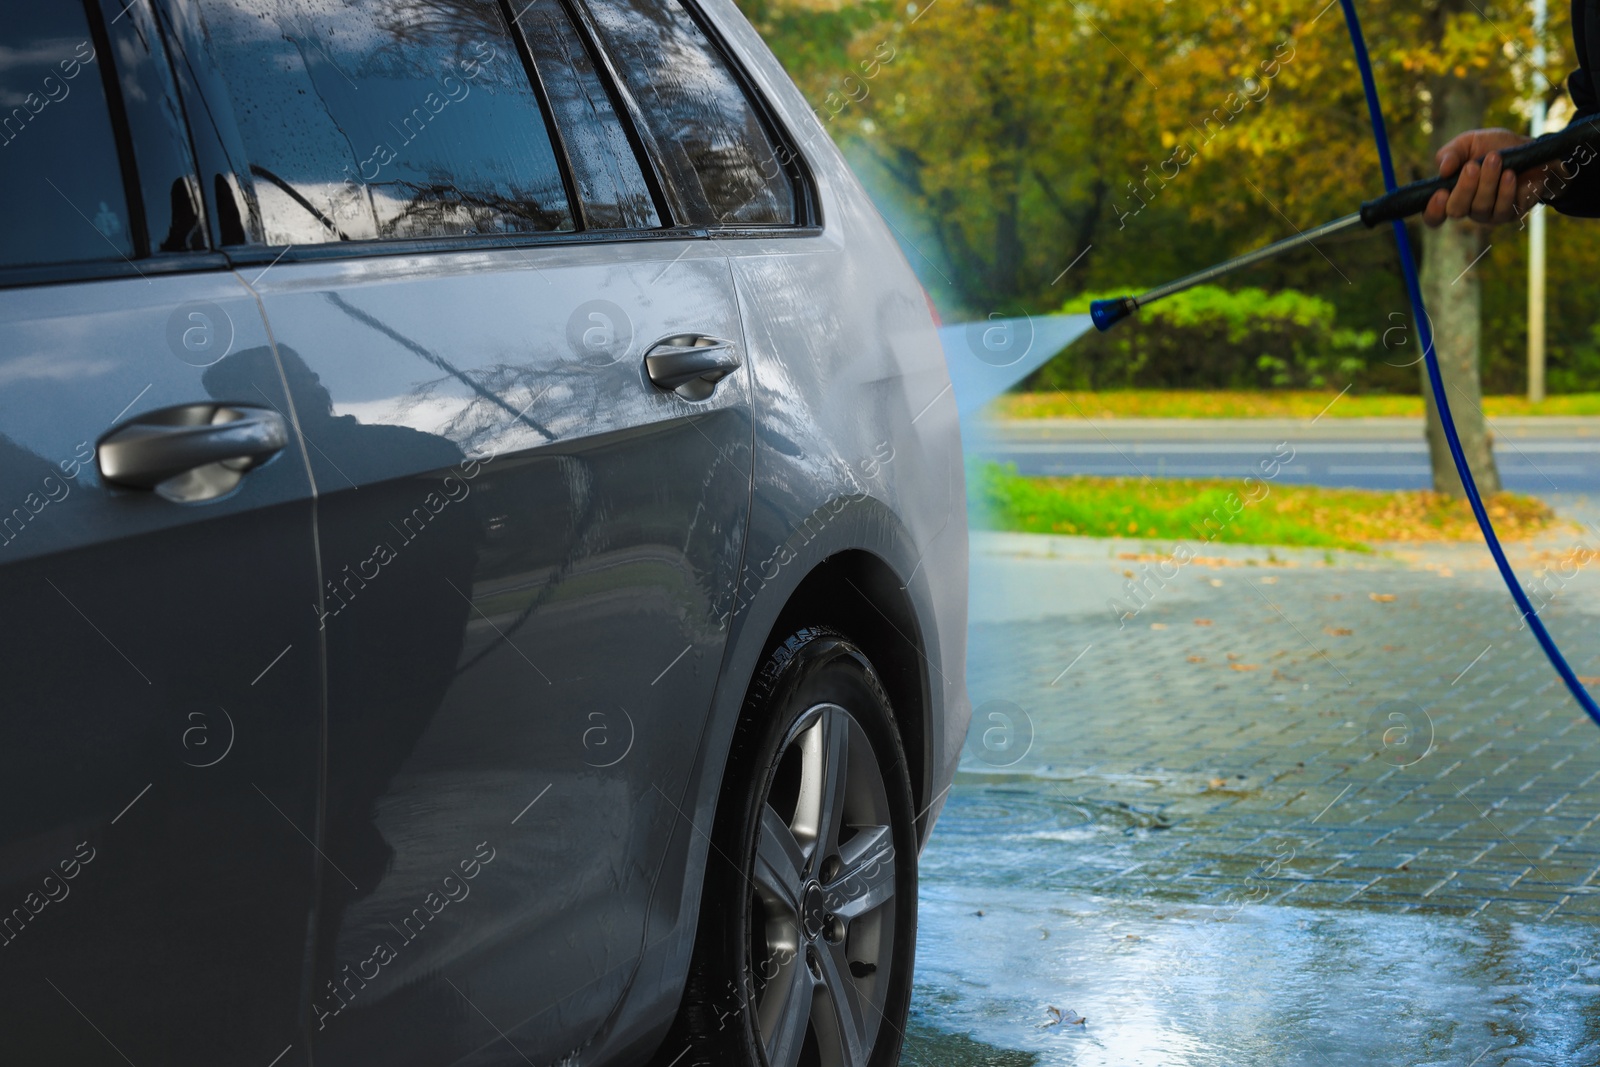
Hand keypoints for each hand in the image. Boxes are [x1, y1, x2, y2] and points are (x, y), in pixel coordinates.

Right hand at [1423, 128, 1557, 226]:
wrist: (1531, 148)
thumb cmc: (1495, 146)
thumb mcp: (1469, 142)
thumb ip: (1451, 153)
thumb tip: (1442, 170)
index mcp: (1451, 194)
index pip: (1434, 216)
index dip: (1433, 211)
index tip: (1440, 193)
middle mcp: (1467, 208)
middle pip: (1456, 210)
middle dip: (1464, 188)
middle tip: (1473, 165)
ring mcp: (1489, 214)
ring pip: (1481, 208)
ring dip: (1487, 182)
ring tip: (1495, 159)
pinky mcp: (1511, 213)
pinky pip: (1503, 208)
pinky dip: (1506, 190)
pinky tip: (1510, 174)